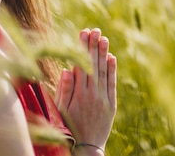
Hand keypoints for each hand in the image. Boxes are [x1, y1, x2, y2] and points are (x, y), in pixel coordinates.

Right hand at [55, 28, 116, 149]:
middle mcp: (93, 95)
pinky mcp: (111, 104)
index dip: (82, 48)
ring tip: (103, 38)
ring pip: (104, 72)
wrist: (86, 148)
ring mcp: (103, 99)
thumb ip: (65, 89)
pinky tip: (112, 57)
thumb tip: (68, 69)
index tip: (83, 33)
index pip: (81, 65)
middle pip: (93, 65)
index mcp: (78, 95)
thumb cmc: (68, 128)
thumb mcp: (61, 111)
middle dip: (93, 46)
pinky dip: (112, 70)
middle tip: (95, 30)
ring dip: (103, 53)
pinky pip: (112, 84)